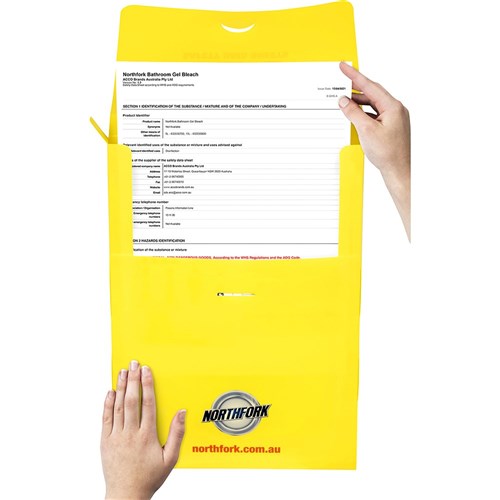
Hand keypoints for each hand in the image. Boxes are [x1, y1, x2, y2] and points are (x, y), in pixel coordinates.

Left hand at [101, 361, 185, 499]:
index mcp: (147, 437)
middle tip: (134, 363)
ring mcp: (116, 437)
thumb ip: (177, 434)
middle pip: (131, 401)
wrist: (126, 496)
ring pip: (118, 407)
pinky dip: (108, 404)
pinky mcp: (105, 442)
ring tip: (123, 371)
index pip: (147, 404)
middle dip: (133, 380)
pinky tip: (110, 391)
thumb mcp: (170, 459)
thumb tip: (182, 412)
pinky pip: (106, 419)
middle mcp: (130, 434)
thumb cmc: (150, 478)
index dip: (147, 385)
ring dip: (120, 387)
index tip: (147, 370)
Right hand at [338, 62, 410, 239]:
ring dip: (358, 102)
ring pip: (373, 104)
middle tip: (341, 80)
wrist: (398, 171)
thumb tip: (344, 101)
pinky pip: (375, 114)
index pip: (370, 86)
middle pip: (372, 93)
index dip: (355, 76)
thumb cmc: (387, 154)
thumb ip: (353, 113)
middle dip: (355, 87)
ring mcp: (394, 118)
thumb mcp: (366, 131)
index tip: (344, 66)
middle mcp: (396, 110)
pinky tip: (354, 114)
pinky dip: (363, 112)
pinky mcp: (391, 127)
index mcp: (393, 106)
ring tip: (343, 100)